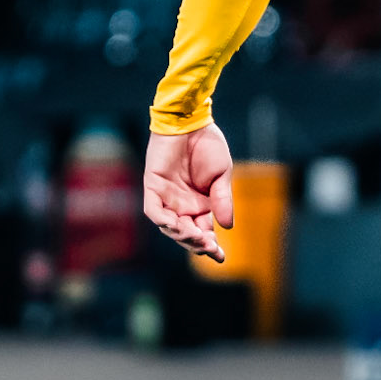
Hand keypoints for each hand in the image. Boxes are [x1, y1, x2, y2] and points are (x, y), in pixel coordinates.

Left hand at [144, 124, 233, 262]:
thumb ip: (222, 200)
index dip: (211, 247)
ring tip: (198, 237)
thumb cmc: (208, 145)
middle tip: (210, 248)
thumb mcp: (222, 175)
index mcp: (201, 205)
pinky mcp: (153, 187)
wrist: (191, 121)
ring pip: (170, 227)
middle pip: (187, 234)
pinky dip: (165, 221)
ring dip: (183, 236)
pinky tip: (178, 226)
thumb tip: (227, 227)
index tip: (221, 258)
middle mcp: (183, 205)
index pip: (204, 232)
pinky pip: (154, 211)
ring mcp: (167, 198)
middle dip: (198, 245)